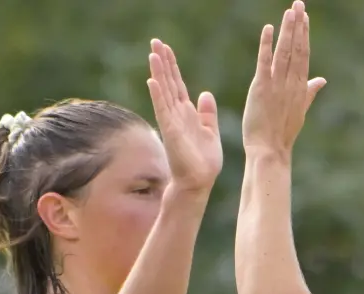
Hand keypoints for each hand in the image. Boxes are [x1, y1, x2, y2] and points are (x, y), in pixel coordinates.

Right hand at [145, 39, 222, 194]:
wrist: (200, 182)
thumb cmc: (204, 162)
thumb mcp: (211, 132)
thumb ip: (207, 113)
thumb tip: (205, 94)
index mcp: (188, 113)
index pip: (178, 84)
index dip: (173, 66)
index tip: (166, 48)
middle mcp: (177, 114)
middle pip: (168, 83)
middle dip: (163, 62)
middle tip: (155, 41)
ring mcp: (172, 122)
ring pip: (163, 92)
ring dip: (158, 73)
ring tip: (153, 54)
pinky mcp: (171, 131)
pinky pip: (163, 110)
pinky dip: (158, 95)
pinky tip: (153, 81)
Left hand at [242, 2, 327, 158]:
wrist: (270, 150)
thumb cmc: (283, 133)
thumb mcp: (300, 110)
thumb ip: (310, 91)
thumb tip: (322, 80)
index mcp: (300, 87)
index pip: (303, 55)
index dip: (304, 35)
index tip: (305, 17)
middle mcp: (291, 83)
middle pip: (297, 49)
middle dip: (298, 26)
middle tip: (299, 4)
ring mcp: (277, 85)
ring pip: (284, 52)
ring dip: (288, 31)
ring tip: (290, 11)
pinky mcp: (261, 88)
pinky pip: (265, 62)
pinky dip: (267, 45)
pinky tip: (269, 29)